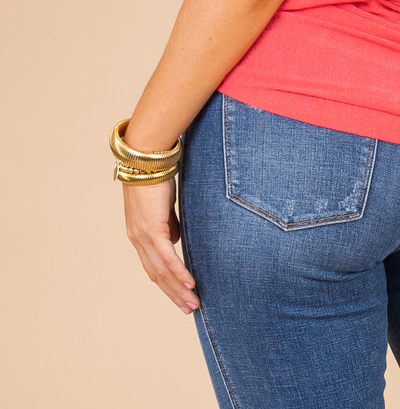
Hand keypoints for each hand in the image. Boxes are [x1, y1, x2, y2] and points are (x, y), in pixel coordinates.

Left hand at [122, 178, 199, 314]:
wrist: (146, 158)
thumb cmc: (156, 176)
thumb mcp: (164, 205)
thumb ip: (168, 224)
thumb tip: (176, 240)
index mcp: (139, 234)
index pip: (153, 266)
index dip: (167, 283)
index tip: (182, 296)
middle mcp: (138, 239)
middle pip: (156, 275)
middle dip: (174, 294)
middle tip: (190, 309)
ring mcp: (143, 235)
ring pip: (162, 271)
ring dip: (179, 289)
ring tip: (193, 303)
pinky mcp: (152, 228)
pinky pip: (167, 257)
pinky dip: (179, 273)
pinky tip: (190, 284)